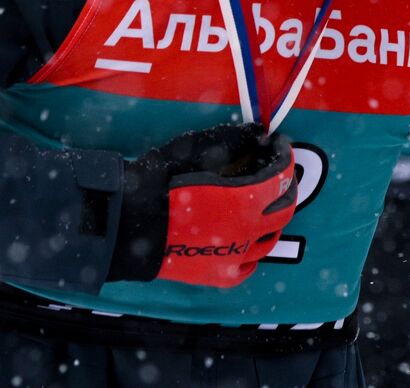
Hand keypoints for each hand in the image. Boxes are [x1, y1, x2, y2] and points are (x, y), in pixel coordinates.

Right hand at [110, 124, 297, 287]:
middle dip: (287, 186)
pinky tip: (244, 236)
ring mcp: (235, 258)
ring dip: (272, 217)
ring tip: (263, 203)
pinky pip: (249, 265)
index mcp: (245, 200)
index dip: (283, 156)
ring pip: (271, 238)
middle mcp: (247, 231)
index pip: (283, 176)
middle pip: (285, 208)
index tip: (278, 144)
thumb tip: (260, 132)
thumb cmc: (157, 182)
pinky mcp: (219, 277)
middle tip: (277, 171)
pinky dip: (253, 250)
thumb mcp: (195, 148)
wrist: (123, 226)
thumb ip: (234, 139)